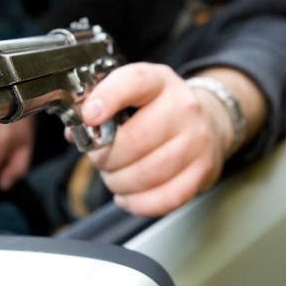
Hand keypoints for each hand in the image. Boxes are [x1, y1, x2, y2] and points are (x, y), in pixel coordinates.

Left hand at [74, 63, 241, 216]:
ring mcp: (197, 140)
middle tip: (99, 160)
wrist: (210, 121)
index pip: (135, 82)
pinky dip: (139, 204)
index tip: (89, 116)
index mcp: (160, 81)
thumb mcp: (133, 94)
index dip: (108, 98)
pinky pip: (166, 198)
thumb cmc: (160, 110)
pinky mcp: (203, 171)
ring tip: (114, 178)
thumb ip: (101, 107)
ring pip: (148, 174)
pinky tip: (128, 196)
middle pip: (135, 140)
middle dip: (106, 158)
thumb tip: (75, 133)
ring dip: (119, 183)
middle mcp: (184, 108)